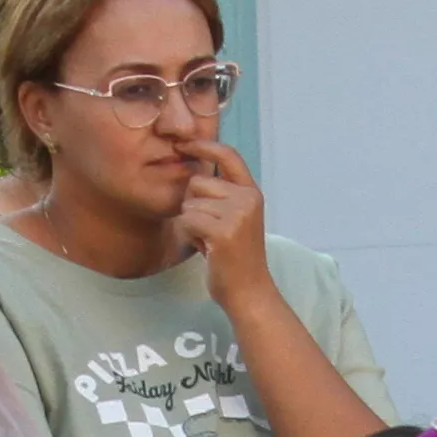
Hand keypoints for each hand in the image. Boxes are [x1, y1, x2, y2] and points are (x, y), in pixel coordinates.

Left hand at [172, 135, 274, 296]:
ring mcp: (237, 214)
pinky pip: (187, 221)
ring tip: (208, 242)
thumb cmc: (235, 258)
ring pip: (189, 203)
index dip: (204, 146)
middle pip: (197, 182)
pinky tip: (204, 249)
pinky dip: (189, 236)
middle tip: (208, 231)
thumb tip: (191, 171)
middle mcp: (247, 198)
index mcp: (252, 193)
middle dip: (193, 205)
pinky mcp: (223, 231)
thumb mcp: (235, 219)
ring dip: (190, 224)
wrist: (249, 292)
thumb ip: (220, 196)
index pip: (228, 155)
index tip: (184, 145)